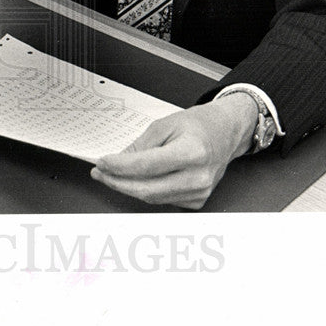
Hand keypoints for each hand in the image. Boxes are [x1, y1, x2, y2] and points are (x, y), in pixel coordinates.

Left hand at [90, 93, 256, 209]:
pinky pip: (162, 200)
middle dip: (117, 182)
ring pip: (152, 198)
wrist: (224, 133)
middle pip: (147, 189)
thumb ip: (140, 146)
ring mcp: (199, 192)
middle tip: (100, 173)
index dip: (119, 167)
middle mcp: (198, 176)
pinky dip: (146, 191)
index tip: (102, 163)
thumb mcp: (164, 125)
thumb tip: (118, 162)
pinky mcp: (197, 201)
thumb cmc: (198, 126)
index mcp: (192, 152)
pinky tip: (137, 180)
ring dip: (128, 188)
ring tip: (112, 176)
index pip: (146, 166)